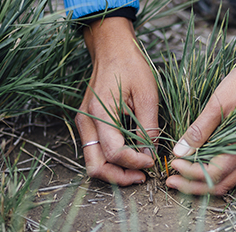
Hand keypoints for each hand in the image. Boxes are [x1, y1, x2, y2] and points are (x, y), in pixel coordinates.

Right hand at [75, 17, 158, 185]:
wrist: (111, 48)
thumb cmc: (130, 65)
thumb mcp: (147, 94)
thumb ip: (148, 127)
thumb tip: (151, 153)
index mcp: (100, 113)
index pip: (114, 152)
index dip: (134, 162)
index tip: (152, 161)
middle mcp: (86, 122)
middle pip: (96, 166)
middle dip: (120, 177)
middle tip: (142, 176)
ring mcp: (84, 125)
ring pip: (93, 163)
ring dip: (114, 173)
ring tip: (137, 171)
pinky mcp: (88, 125)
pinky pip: (95, 152)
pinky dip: (111, 162)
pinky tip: (130, 159)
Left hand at [166, 54, 235, 194]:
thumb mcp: (219, 103)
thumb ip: (200, 130)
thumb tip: (180, 151)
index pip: (213, 173)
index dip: (190, 174)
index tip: (173, 164)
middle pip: (220, 185)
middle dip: (193, 186)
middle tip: (171, 180)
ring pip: (227, 181)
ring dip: (203, 182)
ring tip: (181, 176)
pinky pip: (233, 170)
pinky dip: (214, 173)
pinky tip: (199, 165)